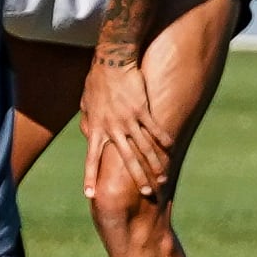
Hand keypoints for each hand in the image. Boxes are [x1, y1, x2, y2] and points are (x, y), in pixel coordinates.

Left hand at [77, 55, 173, 200]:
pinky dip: (163, 139)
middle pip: (126, 159)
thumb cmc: (96, 81)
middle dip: (137, 177)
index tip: (90, 196)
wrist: (111, 60)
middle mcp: (113, 128)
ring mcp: (129, 119)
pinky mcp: (142, 109)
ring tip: (163, 178)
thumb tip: (88, 136)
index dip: (90, 177)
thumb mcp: (85, 104)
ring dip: (155, 164)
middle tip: (147, 193)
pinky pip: (154, 128)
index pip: (92, 158)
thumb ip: (88, 123)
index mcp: (96, 128)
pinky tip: (171, 148)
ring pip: (144, 147)